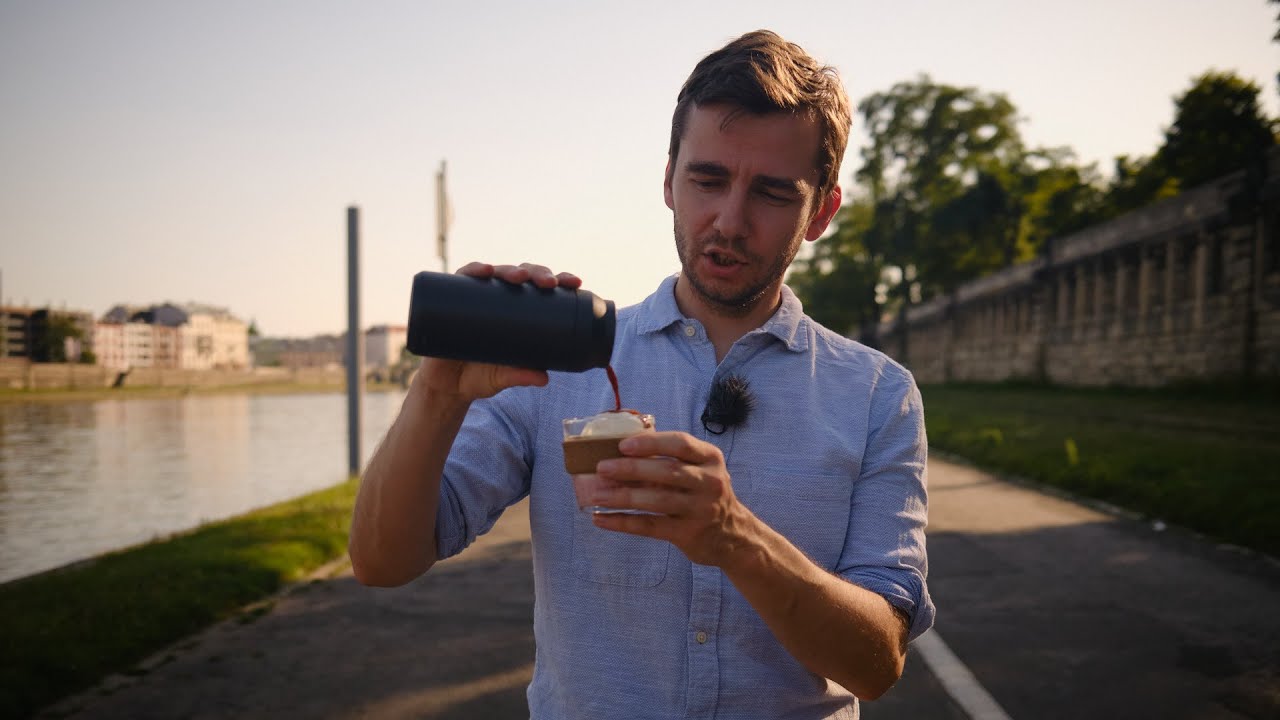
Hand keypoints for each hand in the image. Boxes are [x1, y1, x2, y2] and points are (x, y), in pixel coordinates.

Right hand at [415, 262, 582, 401]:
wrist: (445, 386)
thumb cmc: (479, 377)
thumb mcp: (503, 378)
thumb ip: (521, 377)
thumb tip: (544, 379)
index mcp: (518, 312)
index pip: (540, 289)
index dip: (558, 281)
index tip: (574, 282)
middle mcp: (498, 300)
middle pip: (521, 275)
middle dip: (537, 273)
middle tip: (548, 282)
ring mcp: (476, 298)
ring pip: (496, 272)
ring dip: (509, 269)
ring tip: (519, 277)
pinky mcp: (452, 300)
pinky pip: (462, 279)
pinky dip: (473, 270)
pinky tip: (484, 270)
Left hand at [590, 431, 754, 566]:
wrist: (733, 535)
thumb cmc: (705, 494)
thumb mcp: (699, 470)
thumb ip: (669, 459)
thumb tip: (619, 453)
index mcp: (710, 458)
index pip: (680, 444)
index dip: (651, 443)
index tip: (623, 445)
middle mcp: (709, 482)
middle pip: (667, 472)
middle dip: (631, 469)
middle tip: (602, 468)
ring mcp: (700, 509)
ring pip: (656, 500)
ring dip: (622, 496)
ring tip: (596, 495)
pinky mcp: (688, 534)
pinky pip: (650, 526)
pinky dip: (622, 522)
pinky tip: (601, 519)